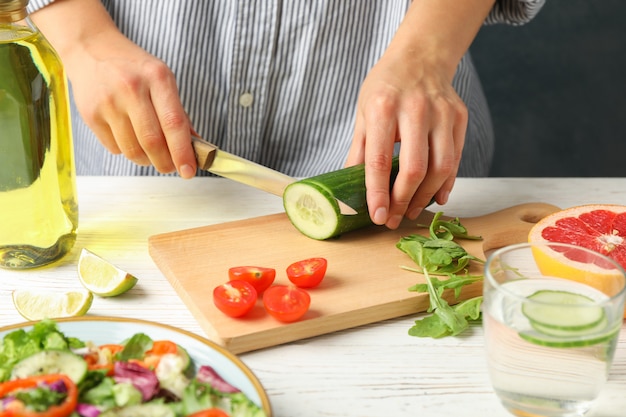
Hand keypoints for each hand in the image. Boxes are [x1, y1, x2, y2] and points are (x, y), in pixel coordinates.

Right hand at [64, 29, 196, 177]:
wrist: (90, 49)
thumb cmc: (133, 68)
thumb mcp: (162, 79)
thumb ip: (178, 113)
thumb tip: (194, 148)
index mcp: (157, 77)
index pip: (174, 123)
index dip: (183, 152)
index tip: (189, 171)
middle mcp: (131, 88)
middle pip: (152, 142)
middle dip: (166, 163)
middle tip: (171, 167)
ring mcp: (108, 102)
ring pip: (133, 150)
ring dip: (147, 160)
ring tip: (151, 153)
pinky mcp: (90, 115)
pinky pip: (115, 148)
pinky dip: (127, 151)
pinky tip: (129, 137)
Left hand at [346, 52, 466, 229]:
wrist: (420, 57)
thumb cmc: (386, 87)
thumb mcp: (363, 112)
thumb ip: (359, 151)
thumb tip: (350, 188)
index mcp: (383, 107)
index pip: (380, 160)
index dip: (378, 193)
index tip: (377, 216)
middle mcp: (415, 109)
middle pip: (414, 168)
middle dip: (403, 201)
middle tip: (393, 218)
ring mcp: (441, 113)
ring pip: (440, 168)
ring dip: (424, 197)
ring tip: (409, 210)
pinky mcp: (459, 117)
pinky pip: (455, 160)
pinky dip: (445, 184)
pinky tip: (433, 197)